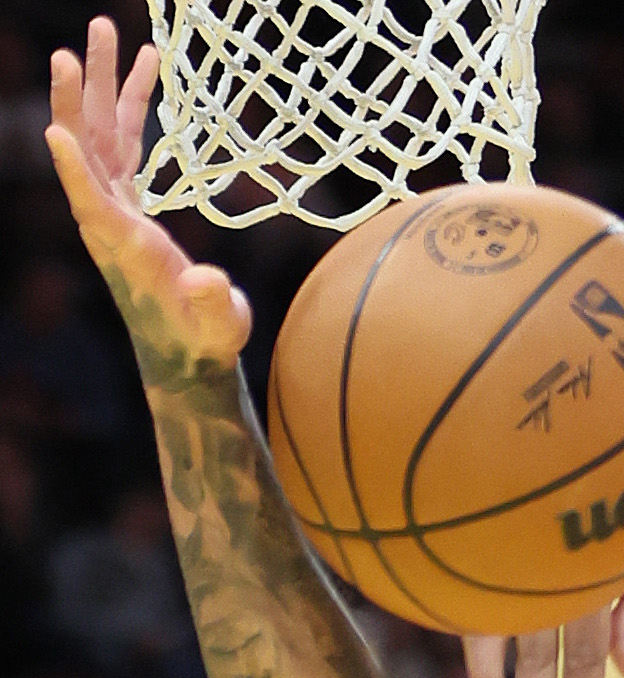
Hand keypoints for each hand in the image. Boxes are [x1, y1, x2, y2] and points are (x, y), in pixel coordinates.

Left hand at [45, 18, 250, 373]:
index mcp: (127, 248)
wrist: (187, 349)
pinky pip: (123, 142)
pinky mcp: (130, 201)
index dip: (73, 171)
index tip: (55, 133)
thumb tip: (207, 280)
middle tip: (87, 41)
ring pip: (100, 133)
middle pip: (86, 146)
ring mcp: (117, 206)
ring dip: (102, 83)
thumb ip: (215, 302)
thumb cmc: (205, 338)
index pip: (93, 203)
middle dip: (83, 92)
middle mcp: (110, 220)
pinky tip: (145, 71)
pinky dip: (131, 104)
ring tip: (108, 33)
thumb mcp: (220, 325)